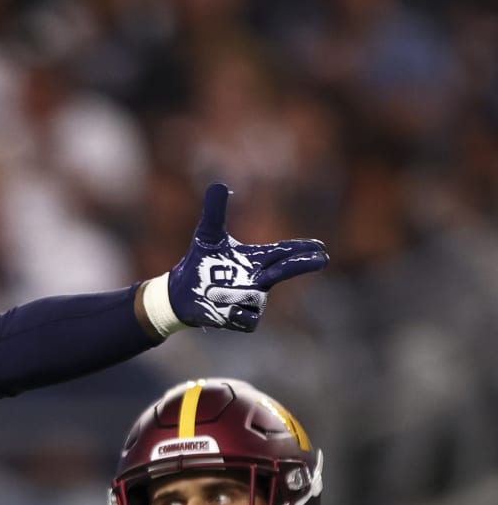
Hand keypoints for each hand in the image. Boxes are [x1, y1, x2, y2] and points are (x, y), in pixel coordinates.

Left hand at [166, 183, 328, 331]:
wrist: (182, 293)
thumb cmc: (202, 263)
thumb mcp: (207, 236)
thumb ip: (214, 212)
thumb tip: (217, 185)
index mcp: (256, 259)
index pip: (284, 251)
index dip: (302, 248)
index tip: (320, 246)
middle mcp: (259, 279)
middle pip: (286, 270)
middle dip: (303, 264)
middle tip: (323, 258)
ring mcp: (251, 300)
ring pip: (257, 297)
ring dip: (243, 293)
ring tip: (214, 290)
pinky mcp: (238, 318)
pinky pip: (248, 320)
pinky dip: (240, 315)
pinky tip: (227, 310)